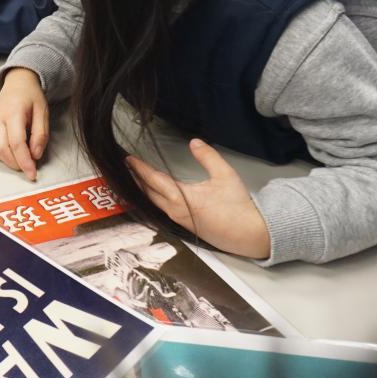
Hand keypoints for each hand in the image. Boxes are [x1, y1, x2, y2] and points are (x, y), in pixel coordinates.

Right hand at [0, 68, 48, 179]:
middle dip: (17, 164)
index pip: (16, 142)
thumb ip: (40, 134)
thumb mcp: (43, 112)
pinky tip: (12, 155)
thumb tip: (35, 155)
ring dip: (8, 162)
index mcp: (13, 112)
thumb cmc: (31, 97)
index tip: (32, 173)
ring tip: (22, 161)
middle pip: (3, 149)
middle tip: (30, 168)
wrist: (17, 83)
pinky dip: (1, 156)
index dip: (25, 161)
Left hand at [127, 139, 270, 258]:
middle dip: (136, 178)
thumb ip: (208, 157)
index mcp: (181, 198)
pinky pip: (161, 210)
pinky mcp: (185, 226)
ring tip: (135, 178)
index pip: (153, 179)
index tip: (128, 158)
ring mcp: (178, 220)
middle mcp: (175, 211)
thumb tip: (194, 142)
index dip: (139, 168)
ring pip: (154, 203)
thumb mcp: (225, 175)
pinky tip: (153, 195)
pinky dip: (153, 199)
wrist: (250, 235)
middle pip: (148, 193)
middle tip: (126, 166)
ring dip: (143, 190)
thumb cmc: (238, 206)